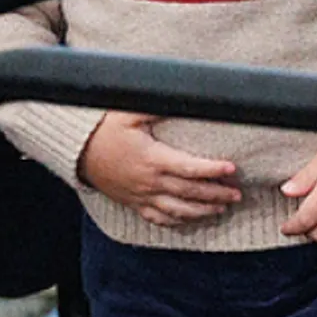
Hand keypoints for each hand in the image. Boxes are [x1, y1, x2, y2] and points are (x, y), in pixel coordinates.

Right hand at [79, 113, 243, 227]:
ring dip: (203, 211)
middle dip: (216, 194)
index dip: (212, 170)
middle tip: (237, 194)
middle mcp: (149, 182)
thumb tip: (181, 95)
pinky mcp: (135, 204)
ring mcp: (142, 196)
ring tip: (223, 207)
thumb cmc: (104, 130)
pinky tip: (193, 219)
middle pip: (190, 192)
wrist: (78, 153)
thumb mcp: (128, 112)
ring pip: (179, 211)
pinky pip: (160, 218)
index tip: (231, 169)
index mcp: (152, 159)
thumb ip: (156, 105)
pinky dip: (180, 221)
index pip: (189, 168)